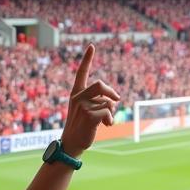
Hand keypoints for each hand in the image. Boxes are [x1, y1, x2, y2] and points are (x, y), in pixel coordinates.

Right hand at [61, 44, 119, 158]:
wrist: (72, 144)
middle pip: (100, 85)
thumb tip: (115, 98)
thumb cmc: (81, 128)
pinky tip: (106, 126)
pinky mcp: (90, 115)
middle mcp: (78, 98)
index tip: (92, 46)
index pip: (81, 73)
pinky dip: (110, 119)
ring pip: (107, 102)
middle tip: (117, 99)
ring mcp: (83, 106)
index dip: (87, 59)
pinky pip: (108, 111)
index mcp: (76, 94)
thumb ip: (96, 101)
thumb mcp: (85, 111)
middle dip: (111, 92)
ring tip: (104, 122)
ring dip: (111, 112)